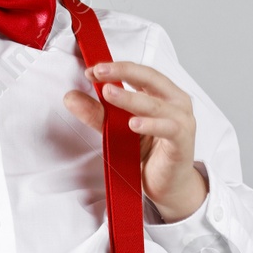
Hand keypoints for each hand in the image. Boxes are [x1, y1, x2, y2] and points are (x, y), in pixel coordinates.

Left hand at [63, 60, 208, 222]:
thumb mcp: (118, 130)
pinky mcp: (182, 141)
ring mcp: (181, 120)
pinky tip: (133, 124)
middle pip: (149, 78)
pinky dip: (150, 125)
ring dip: (130, 98)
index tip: (92, 70)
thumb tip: (70, 97)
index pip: (138, 72)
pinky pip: (167, 128)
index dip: (116, 68)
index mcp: (161, 93)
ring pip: (154, 104)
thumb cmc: (150, 153)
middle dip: (122, 72)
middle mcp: (174, 101)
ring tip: (108, 93)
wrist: (168, 184)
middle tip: (99, 72)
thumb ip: (98, 113)